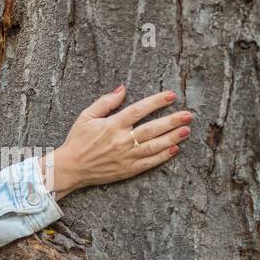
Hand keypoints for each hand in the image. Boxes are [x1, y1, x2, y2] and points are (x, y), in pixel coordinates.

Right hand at [46, 86, 190, 199]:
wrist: (70, 167)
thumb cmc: (77, 140)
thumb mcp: (86, 116)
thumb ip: (105, 102)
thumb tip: (122, 89)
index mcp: (113, 125)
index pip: (139, 110)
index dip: (156, 102)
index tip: (171, 96)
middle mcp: (122, 141)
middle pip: (152, 129)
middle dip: (172, 121)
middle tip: (188, 115)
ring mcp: (126, 157)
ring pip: (154, 146)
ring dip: (172, 138)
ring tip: (186, 130)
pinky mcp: (127, 170)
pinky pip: (149, 163)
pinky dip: (163, 156)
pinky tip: (174, 149)